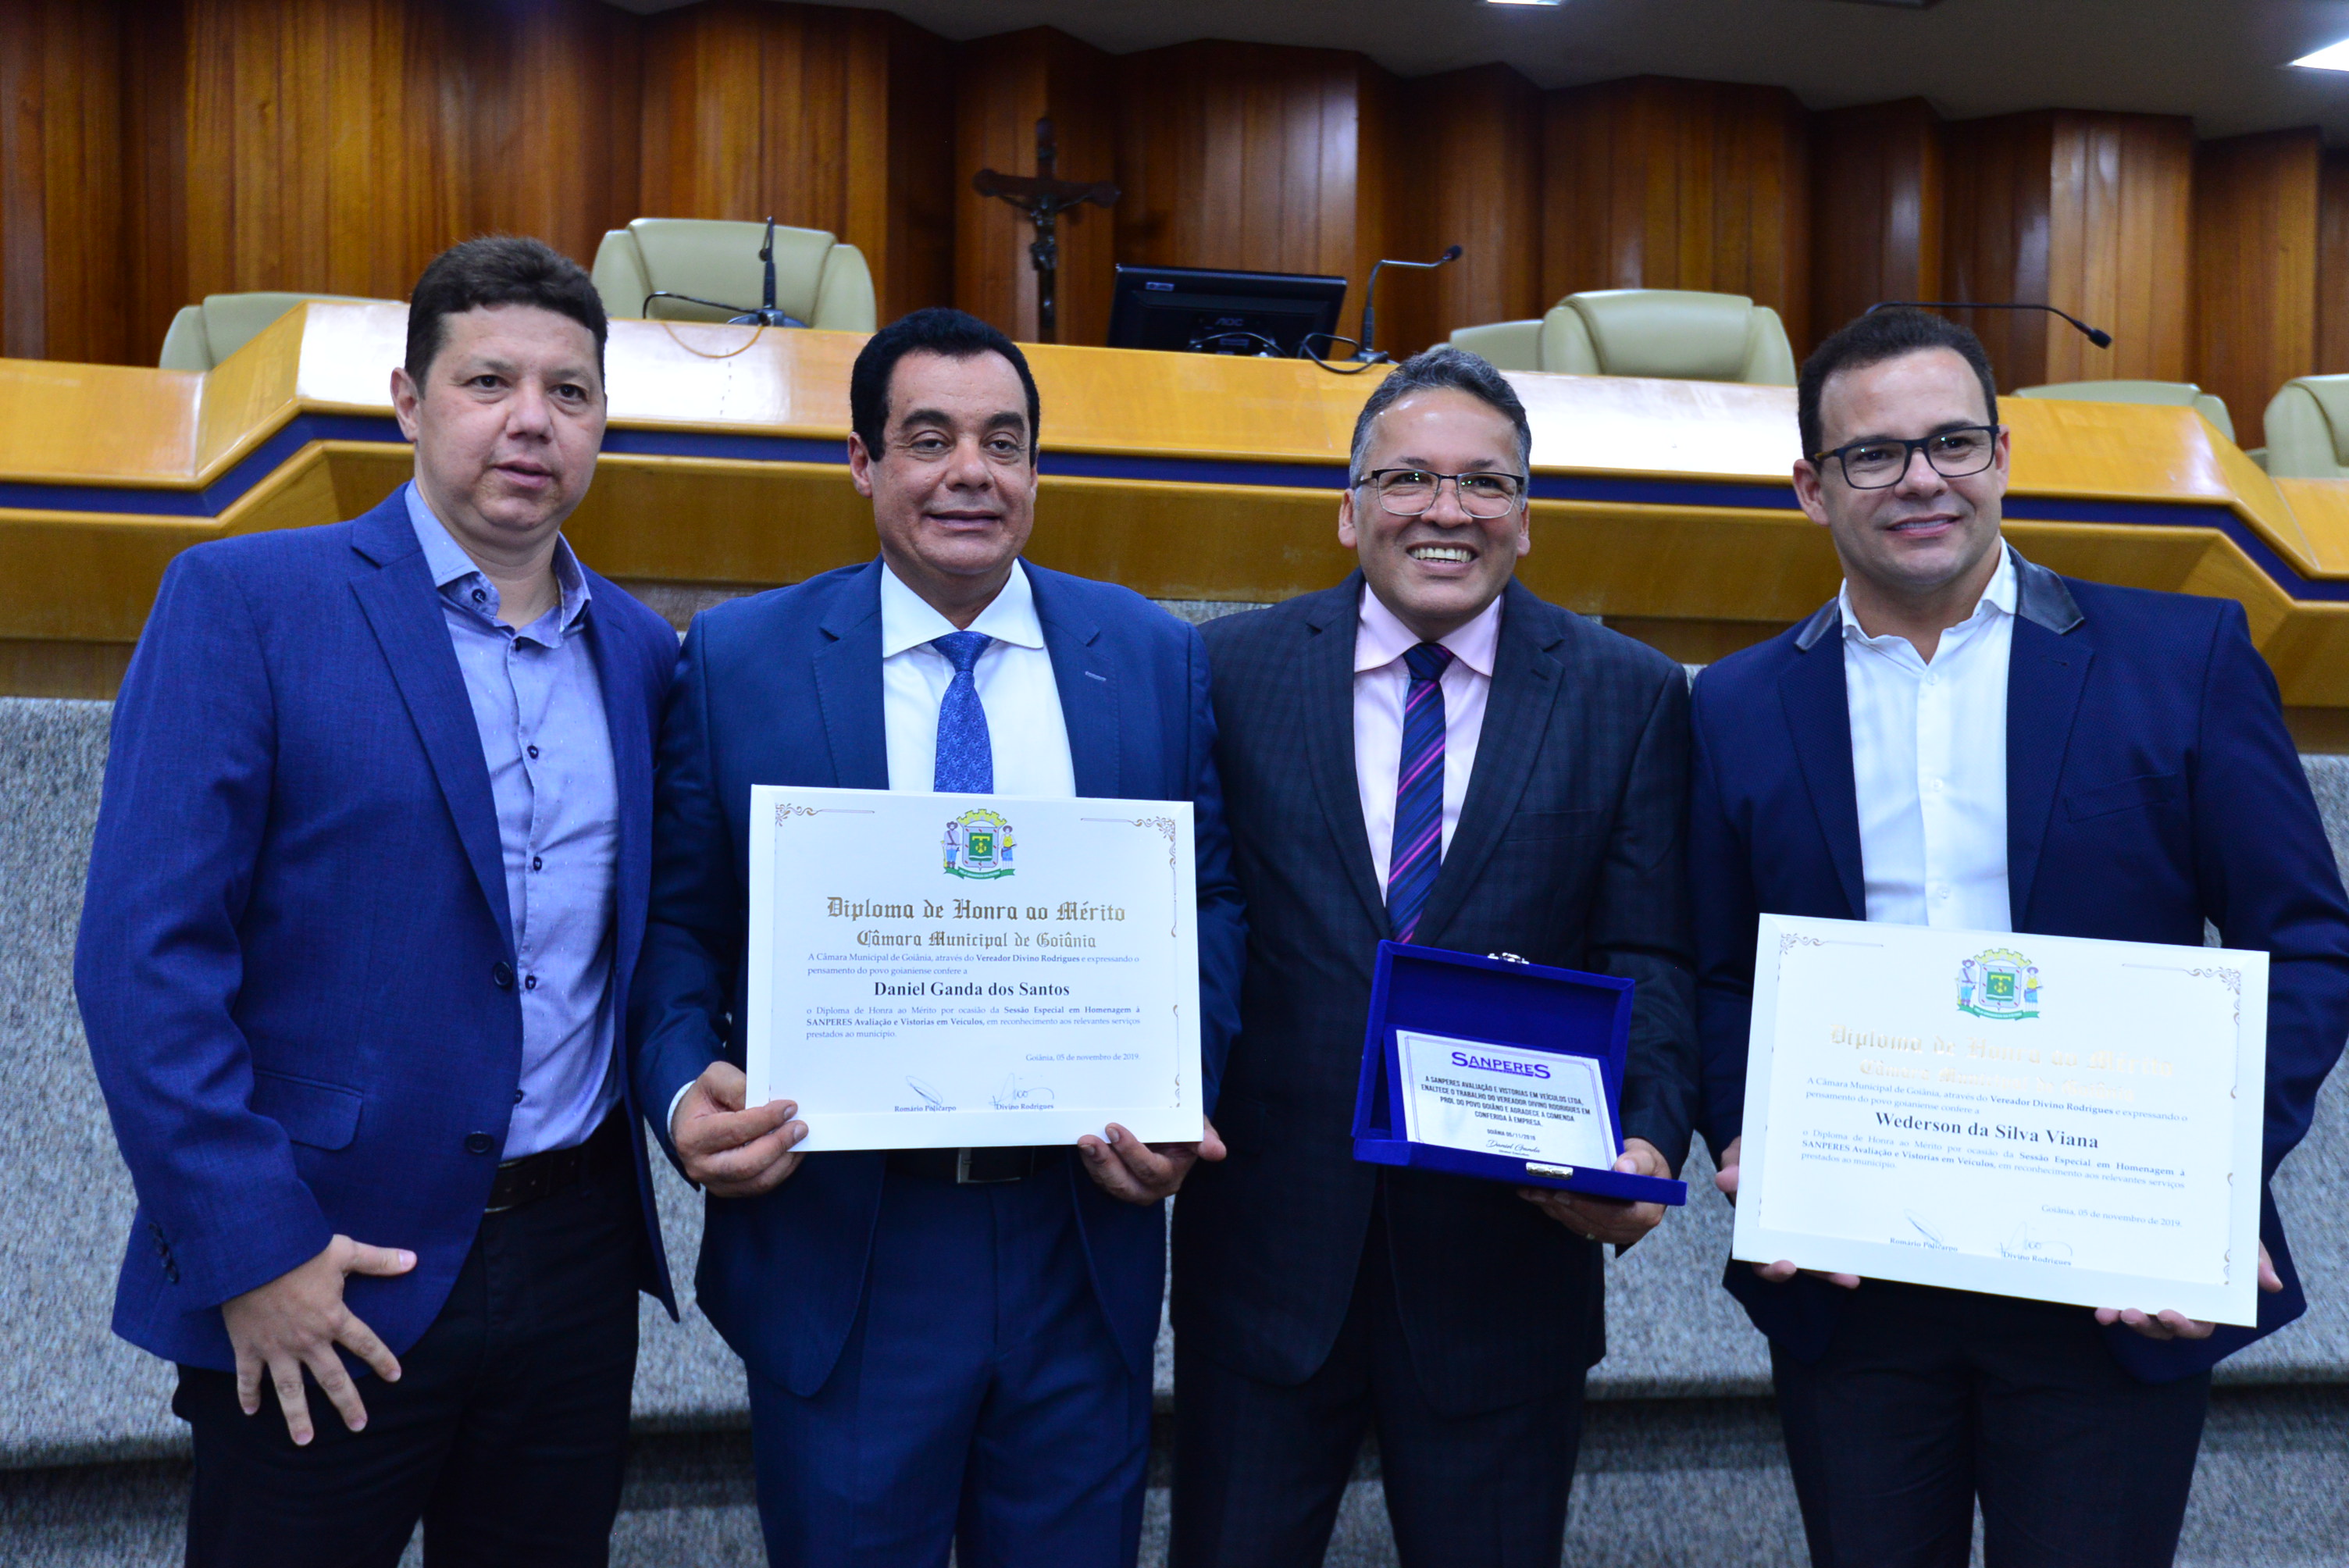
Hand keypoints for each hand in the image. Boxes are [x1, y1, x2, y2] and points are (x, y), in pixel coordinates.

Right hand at [220, 1235, 414, 1444]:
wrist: (249, 1254)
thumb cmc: (298, 1250)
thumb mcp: (344, 1251)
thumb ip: (379, 1260)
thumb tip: (414, 1260)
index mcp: (333, 1319)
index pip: (366, 1344)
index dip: (382, 1360)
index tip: (396, 1377)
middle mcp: (308, 1341)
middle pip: (333, 1379)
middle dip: (348, 1403)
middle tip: (359, 1426)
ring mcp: (276, 1348)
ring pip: (290, 1390)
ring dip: (297, 1417)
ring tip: (305, 1440)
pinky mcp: (247, 1347)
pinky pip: (247, 1378)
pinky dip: (247, 1395)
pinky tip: (251, 1413)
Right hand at [673, 1062, 805, 1197]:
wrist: (691, 1123)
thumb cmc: (705, 1100)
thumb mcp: (715, 1079)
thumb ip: (738, 1087)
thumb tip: (766, 1102)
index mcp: (692, 1136)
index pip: (734, 1131)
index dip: (765, 1119)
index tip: (789, 1107)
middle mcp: (700, 1166)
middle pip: (746, 1164)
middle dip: (778, 1144)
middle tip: (800, 1126)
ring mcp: (715, 1183)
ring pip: (758, 1180)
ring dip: (785, 1159)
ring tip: (799, 1137)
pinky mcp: (731, 1190)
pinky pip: (762, 1185)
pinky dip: (782, 1168)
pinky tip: (792, 1150)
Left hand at [1077, 1118, 1224, 1203]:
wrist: (1165, 1129)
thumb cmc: (1181, 1128)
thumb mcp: (1196, 1128)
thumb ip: (1205, 1138)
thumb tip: (1218, 1152)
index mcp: (1170, 1175)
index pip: (1150, 1169)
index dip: (1132, 1152)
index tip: (1114, 1129)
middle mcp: (1149, 1188)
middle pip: (1124, 1184)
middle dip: (1105, 1162)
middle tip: (1089, 1139)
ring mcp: (1129, 1187)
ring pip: (1107, 1183)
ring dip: (1093, 1163)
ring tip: (1083, 1141)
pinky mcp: (1112, 1182)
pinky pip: (1098, 1177)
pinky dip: (1089, 1163)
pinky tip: (1083, 1146)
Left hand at [1518, 1137, 1672, 1245]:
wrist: (1642, 1170)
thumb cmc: (1644, 1162)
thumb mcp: (1646, 1156)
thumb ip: (1637, 1161)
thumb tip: (1623, 1168)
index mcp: (1646, 1214)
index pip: (1614, 1215)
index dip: (1586, 1206)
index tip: (1563, 1192)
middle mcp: (1630, 1229)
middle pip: (1592, 1223)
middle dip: (1562, 1206)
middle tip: (1538, 1190)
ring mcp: (1613, 1232)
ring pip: (1579, 1225)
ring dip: (1554, 1209)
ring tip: (1532, 1191)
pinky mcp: (1598, 1229)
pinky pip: (1575, 1223)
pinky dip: (1556, 1210)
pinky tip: (1539, 1196)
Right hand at [1715, 1137, 1860, 1289]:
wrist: (1779, 1135)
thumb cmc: (1756, 1149)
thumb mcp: (1741, 1152)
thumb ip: (1734, 1164)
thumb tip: (1725, 1179)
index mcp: (1759, 1224)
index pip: (1761, 1256)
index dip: (1771, 1267)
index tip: (1787, 1266)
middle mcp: (1785, 1232)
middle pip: (1801, 1262)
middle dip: (1819, 1272)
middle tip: (1844, 1276)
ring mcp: (1810, 1226)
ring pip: (1824, 1254)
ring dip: (1838, 1268)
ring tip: (1853, 1276)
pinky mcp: (1831, 1217)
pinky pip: (1842, 1235)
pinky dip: (1852, 1245)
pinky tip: (1868, 1249)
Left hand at [2095, 1242, 2281, 1340]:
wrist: (2192, 1201)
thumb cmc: (2223, 1231)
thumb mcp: (2241, 1240)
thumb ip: (2253, 1260)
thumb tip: (2273, 1283)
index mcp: (2207, 1302)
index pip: (2199, 1325)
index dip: (2184, 1325)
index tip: (2168, 1314)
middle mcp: (2178, 1302)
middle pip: (2164, 1328)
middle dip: (2149, 1326)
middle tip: (2133, 1313)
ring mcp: (2152, 1294)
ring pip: (2139, 1319)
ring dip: (2125, 1318)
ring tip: (2110, 1311)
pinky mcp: (2129, 1284)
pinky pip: (2118, 1301)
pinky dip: (2108, 1307)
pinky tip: (2098, 1307)